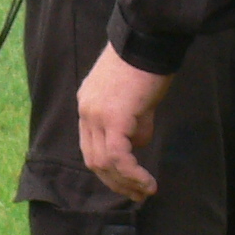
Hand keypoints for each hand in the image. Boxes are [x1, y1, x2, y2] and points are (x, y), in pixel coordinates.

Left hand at [77, 43, 173, 201]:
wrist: (149, 40)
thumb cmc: (147, 64)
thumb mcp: (137, 99)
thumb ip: (134, 122)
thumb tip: (138, 144)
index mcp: (87, 104)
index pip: (90, 145)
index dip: (107, 168)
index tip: (126, 182)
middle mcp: (85, 111)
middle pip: (93, 158)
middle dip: (115, 182)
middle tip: (137, 195)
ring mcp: (96, 115)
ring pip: (104, 162)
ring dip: (125, 182)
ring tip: (145, 191)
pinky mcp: (113, 118)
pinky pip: (118, 156)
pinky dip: (132, 174)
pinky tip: (147, 182)